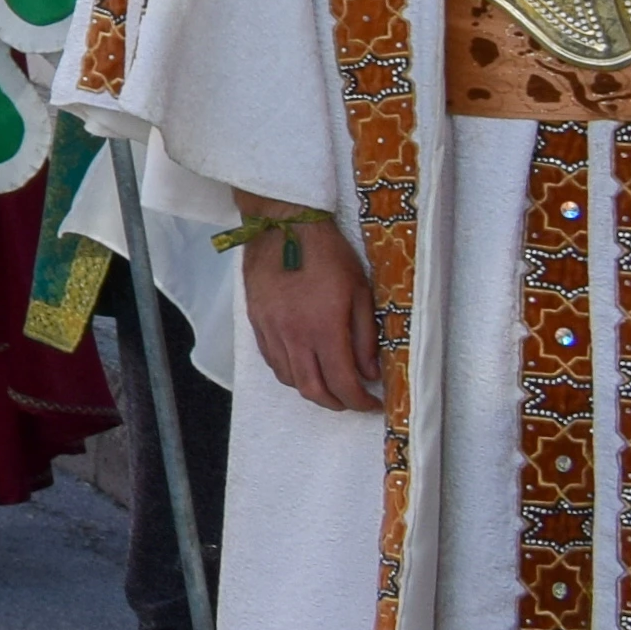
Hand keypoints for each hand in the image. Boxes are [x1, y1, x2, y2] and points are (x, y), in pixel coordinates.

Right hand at [238, 205, 387, 413]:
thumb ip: (365, 337)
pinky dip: (290, 373)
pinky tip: (304, 365)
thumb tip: (370, 372)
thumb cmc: (328, 254)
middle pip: (312, 390)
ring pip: (289, 379)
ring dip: (312, 390)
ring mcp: (271, 330)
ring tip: (330, 384)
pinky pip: (272, 361)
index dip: (361, 400)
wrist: (282, 225)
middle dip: (336, 403)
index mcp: (324, 328)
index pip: (343, 382)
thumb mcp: (360, 291)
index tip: (373, 403)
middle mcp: (294, 336)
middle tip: (353, 400)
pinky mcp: (256, 322)